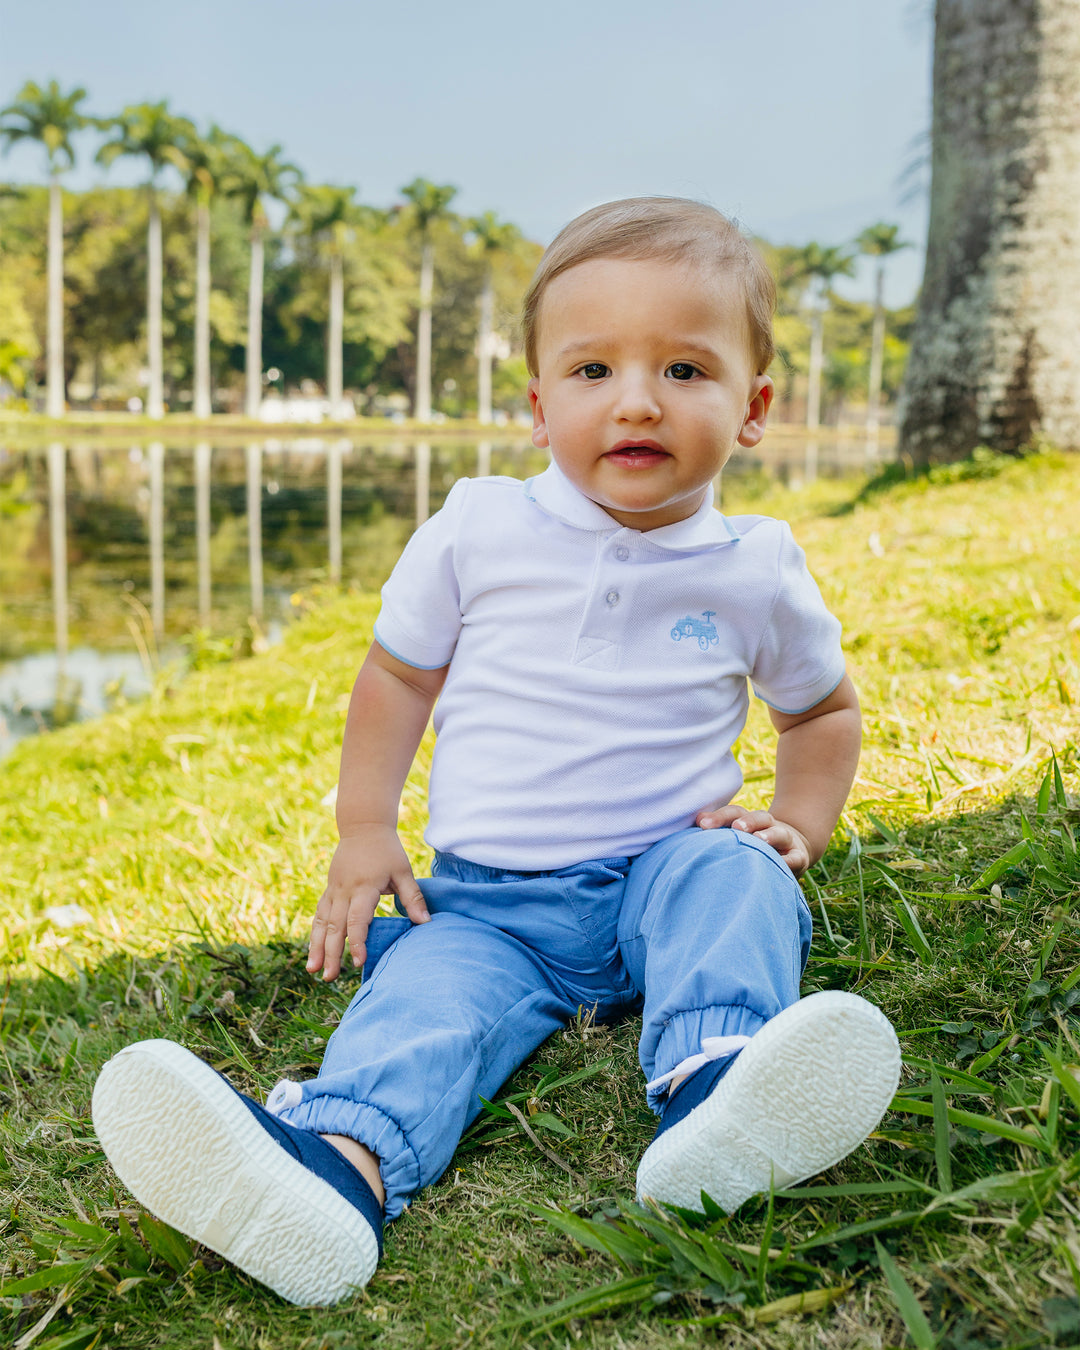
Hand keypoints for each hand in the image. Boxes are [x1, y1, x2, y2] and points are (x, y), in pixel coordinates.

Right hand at [307, 824, 430, 980]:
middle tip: (330, 977)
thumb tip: (426, 923)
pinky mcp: (329, 890)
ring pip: (322, 922)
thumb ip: (413, 897)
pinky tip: (313, 950)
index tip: (358, 962)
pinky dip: (315, 933)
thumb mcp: (403, 871)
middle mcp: (344, 891)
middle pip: (335, 927)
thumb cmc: (387, 850)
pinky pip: (320, 914)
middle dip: (331, 953)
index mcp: (364, 887)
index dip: (358, 942)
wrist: (363, 826)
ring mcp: (333, 890)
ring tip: (312, 970)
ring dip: (316, 947)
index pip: (357, 920)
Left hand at [696, 805, 811, 877]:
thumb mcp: (739, 833)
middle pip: (759, 817)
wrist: (792, 849)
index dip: (720, 816)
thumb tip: (698, 819)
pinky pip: (796, 858)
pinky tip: (781, 863)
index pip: (735, 813)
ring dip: (770, 835)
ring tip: (759, 839)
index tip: (702, 824)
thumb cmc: (754, 843)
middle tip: (736, 828)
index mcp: (749, 820)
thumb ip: (720, 826)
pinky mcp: (799, 857)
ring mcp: (785, 840)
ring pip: (780, 834)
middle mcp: (768, 826)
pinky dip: (789, 860)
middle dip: (747, 821)